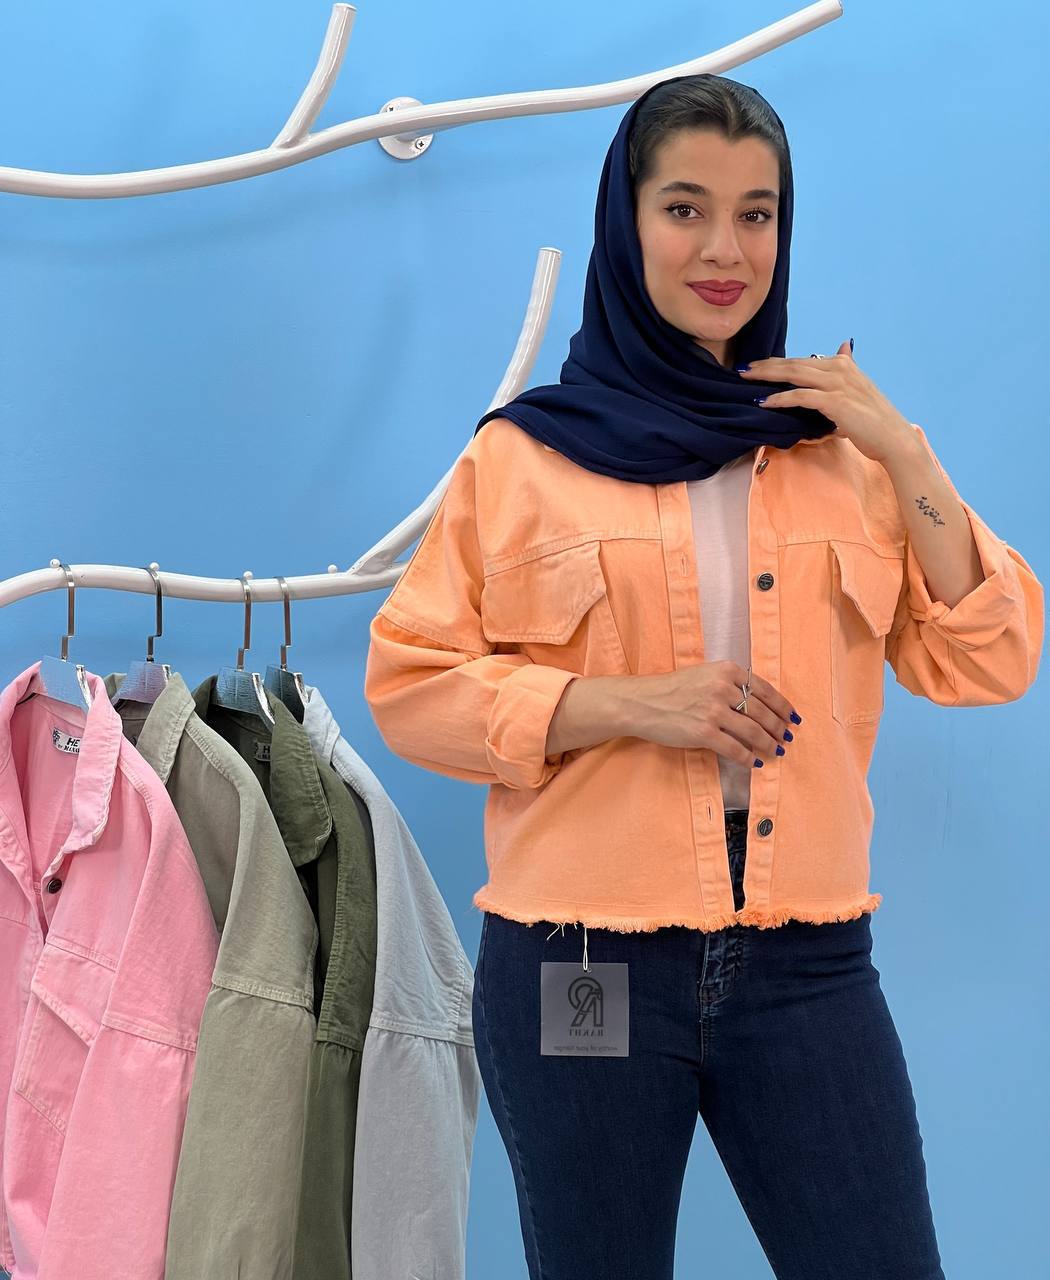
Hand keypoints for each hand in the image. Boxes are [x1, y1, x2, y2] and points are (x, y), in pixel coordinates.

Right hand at [630, 662, 798, 767]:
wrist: (641, 702)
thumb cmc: (671, 689)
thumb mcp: (703, 675)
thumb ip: (729, 683)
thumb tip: (758, 704)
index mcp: (726, 670)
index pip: (765, 690)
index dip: (783, 706)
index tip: (792, 717)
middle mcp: (722, 689)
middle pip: (763, 712)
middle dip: (779, 728)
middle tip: (787, 737)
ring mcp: (713, 711)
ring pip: (753, 731)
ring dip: (769, 743)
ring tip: (776, 750)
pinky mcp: (703, 733)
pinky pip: (735, 749)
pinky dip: (748, 757)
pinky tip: (754, 762)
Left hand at [738, 340, 915, 465]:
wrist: (893, 438)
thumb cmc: (873, 419)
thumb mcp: (859, 387)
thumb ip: (847, 368)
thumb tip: (843, 347)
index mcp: (843, 364)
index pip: (803, 360)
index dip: (778, 362)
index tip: (757, 365)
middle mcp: (840, 368)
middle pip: (794, 363)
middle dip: (766, 365)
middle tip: (742, 368)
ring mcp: (837, 383)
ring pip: (794, 374)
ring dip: (766, 376)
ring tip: (745, 379)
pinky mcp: (834, 401)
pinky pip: (800, 396)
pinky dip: (779, 399)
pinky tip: (763, 402)